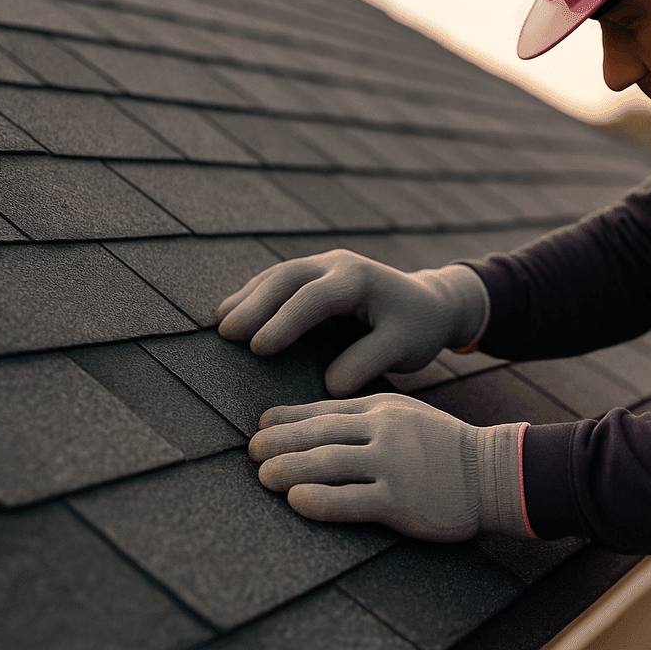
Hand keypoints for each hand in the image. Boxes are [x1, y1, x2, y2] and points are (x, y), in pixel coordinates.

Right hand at [214, 250, 487, 396]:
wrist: (431, 303)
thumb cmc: (418, 328)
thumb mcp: (403, 348)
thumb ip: (366, 363)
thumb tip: (327, 385)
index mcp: (359, 279)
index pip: (314, 298)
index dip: (283, 322)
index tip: (257, 349)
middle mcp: (339, 264)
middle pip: (288, 277)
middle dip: (254, 304)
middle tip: (225, 332)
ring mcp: (326, 264)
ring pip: (279, 274)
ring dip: (248, 296)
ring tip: (219, 323)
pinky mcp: (318, 273)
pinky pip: (281, 279)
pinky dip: (256, 293)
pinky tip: (235, 311)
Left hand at [248, 393, 533, 542]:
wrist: (492, 471)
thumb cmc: (444, 447)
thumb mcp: (406, 416)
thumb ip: (366, 417)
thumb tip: (316, 422)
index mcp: (383, 409)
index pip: (326, 409)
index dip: (289, 417)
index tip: (262, 423)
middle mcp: (384, 432)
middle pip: (321, 434)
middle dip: (281, 441)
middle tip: (251, 449)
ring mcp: (392, 465)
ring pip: (329, 463)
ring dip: (290, 468)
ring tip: (261, 475)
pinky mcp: (400, 500)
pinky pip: (352, 499)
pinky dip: (320, 500)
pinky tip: (296, 501)